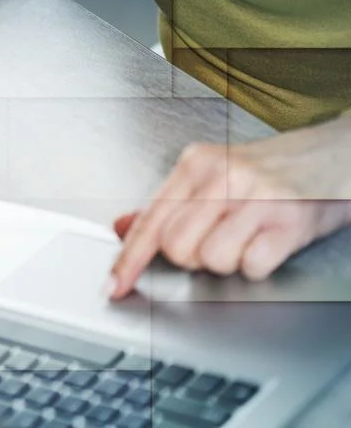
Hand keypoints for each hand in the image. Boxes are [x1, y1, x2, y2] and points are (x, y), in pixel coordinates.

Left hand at [107, 115, 350, 298]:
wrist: (340, 154)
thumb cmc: (275, 170)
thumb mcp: (216, 175)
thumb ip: (170, 204)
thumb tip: (124, 228)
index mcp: (198, 164)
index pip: (150, 221)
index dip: (128, 260)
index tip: (113, 287)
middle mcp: (224, 176)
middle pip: (176, 247)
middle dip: (193, 257)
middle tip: (219, 238)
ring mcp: (258, 196)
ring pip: (211, 260)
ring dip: (228, 261)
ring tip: (248, 237)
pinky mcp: (291, 219)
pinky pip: (252, 266)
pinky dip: (259, 265)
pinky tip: (269, 242)